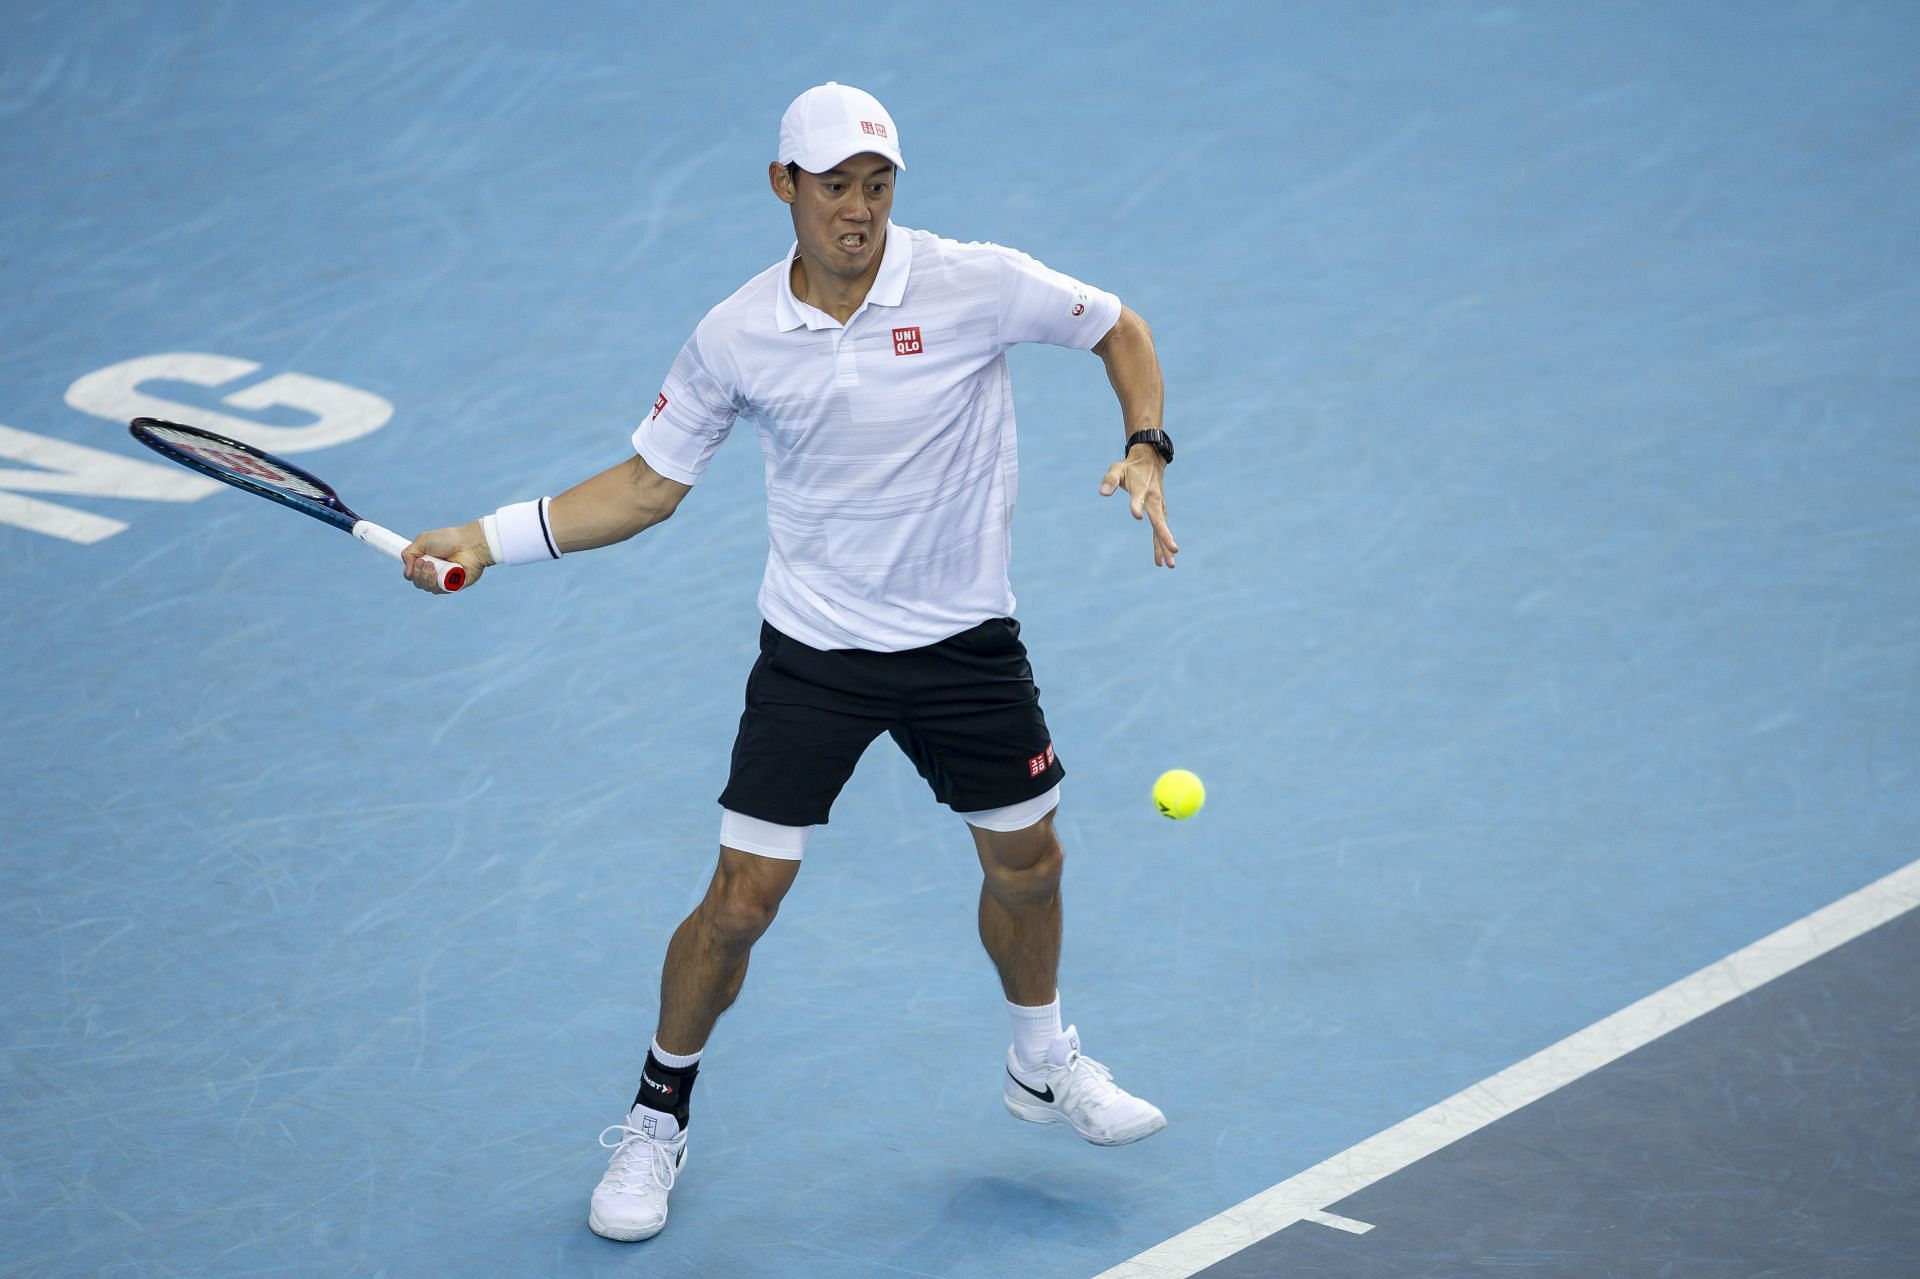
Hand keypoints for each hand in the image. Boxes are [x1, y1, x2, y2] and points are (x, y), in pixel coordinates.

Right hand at [402, 520, 490, 593]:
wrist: (469, 543)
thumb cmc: (449, 539)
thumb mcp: (422, 541)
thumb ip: (409, 553)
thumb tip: (407, 573)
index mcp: (427, 564)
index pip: (413, 576)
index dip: (411, 572)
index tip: (415, 561)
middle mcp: (435, 574)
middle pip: (418, 583)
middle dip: (418, 573)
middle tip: (426, 561)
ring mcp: (444, 581)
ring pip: (427, 588)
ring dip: (425, 577)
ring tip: (432, 564)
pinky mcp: (454, 586)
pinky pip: (439, 590)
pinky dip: (434, 583)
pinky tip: (436, 573)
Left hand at [1100, 446, 1178, 567]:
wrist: (1150, 460)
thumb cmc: (1130, 467)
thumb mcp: (1117, 469)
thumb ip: (1110, 480)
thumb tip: (1102, 493)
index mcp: (1141, 489)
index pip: (1138, 498)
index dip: (1136, 506)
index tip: (1137, 516)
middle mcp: (1153, 500)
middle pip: (1159, 520)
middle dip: (1165, 536)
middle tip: (1173, 550)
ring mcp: (1158, 507)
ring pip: (1162, 529)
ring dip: (1166, 546)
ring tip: (1169, 565)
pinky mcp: (1159, 511)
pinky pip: (1159, 530)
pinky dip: (1161, 545)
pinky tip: (1161, 561)